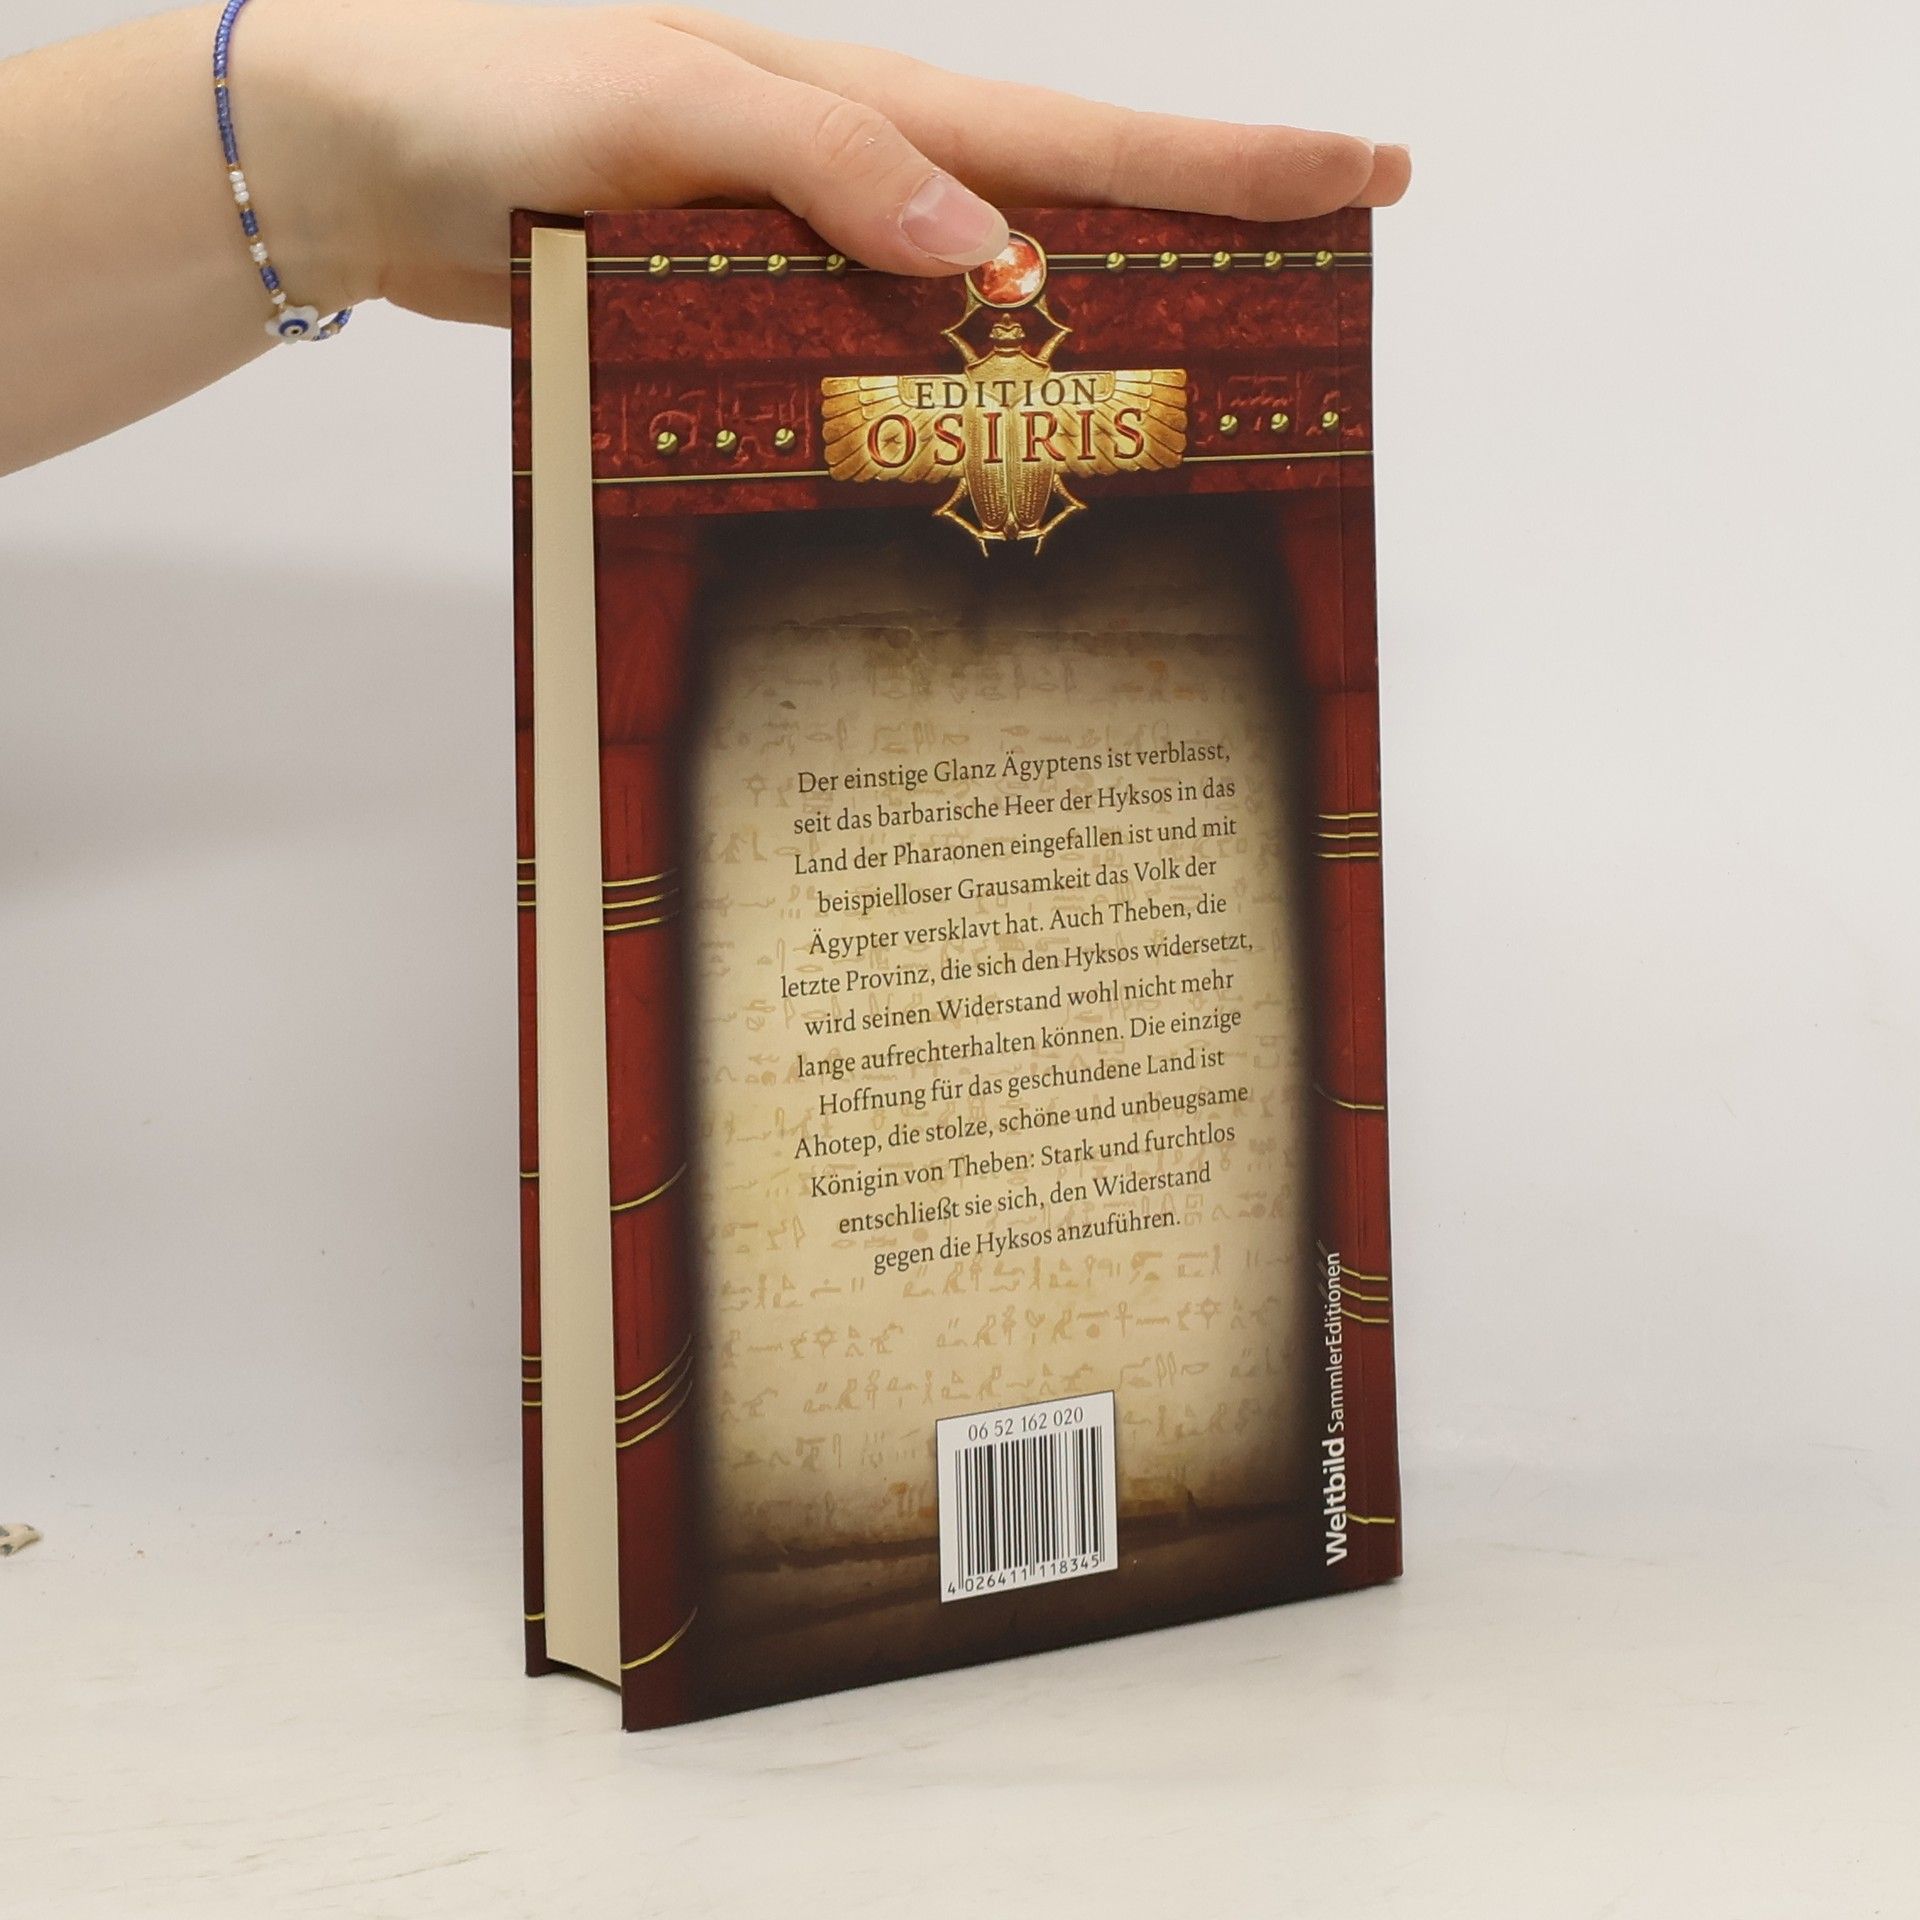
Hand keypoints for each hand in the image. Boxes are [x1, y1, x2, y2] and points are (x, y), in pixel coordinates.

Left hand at [269, 1, 1409, 323]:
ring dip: (1099, 337)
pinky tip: (997, 450)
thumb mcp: (660, 106)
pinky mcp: (769, 324)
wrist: (380, 160)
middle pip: (1077, 213)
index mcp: (871, 110)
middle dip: (1214, 236)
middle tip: (1337, 268)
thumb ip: (820, 157)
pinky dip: (963, 401)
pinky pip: (898, 363)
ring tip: (1206, 391)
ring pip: (997, 303)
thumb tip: (985, 244)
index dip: (1231, 160)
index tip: (1362, 171)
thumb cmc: (498, 101)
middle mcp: (869, 183)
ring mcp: (824, 258)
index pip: (1086, 140)